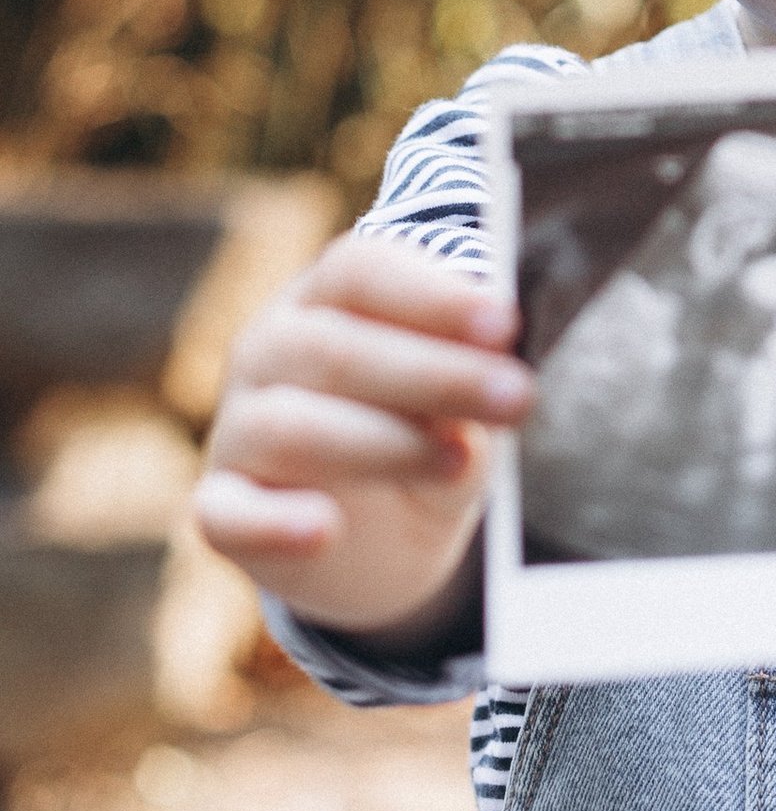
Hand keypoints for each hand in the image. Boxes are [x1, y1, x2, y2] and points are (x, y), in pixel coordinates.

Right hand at [195, 235, 535, 639]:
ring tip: (460, 464)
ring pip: (290, 427)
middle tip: (517, 397)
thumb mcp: (456, 406)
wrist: (378, 540)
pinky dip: (274, 523)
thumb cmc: (422, 435)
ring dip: (383, 443)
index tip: (506, 324)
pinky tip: (323, 529)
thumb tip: (489, 383)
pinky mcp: (222, 511)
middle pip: (334, 347)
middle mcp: (268, 351)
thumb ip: (466, 388)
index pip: (360, 270)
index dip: (432, 295)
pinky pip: (228, 515)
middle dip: (433, 372)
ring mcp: (236, 431)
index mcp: (324, 298)